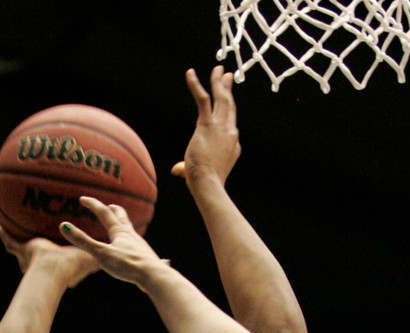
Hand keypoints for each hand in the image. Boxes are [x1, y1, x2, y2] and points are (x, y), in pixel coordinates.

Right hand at [0, 225, 98, 288]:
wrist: (51, 270)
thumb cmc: (70, 267)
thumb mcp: (88, 259)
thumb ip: (99, 256)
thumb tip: (113, 256)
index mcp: (58, 264)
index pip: (59, 258)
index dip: (63, 254)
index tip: (65, 251)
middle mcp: (43, 262)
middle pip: (40, 253)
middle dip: (40, 248)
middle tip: (41, 241)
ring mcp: (30, 258)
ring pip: (23, 249)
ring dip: (20, 242)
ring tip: (15, 231)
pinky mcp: (22, 251)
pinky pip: (10, 243)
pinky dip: (4, 236)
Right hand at [59, 198, 163, 288]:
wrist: (154, 276)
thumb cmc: (128, 265)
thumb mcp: (101, 254)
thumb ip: (83, 241)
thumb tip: (63, 226)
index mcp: (119, 231)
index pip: (104, 212)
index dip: (92, 204)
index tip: (82, 199)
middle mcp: (131, 234)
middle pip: (122, 216)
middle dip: (113, 209)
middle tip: (108, 206)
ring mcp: (139, 245)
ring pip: (130, 230)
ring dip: (122, 225)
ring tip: (118, 227)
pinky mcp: (144, 256)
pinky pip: (135, 244)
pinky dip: (129, 241)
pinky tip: (130, 250)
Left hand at [171, 66, 240, 188]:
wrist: (208, 185)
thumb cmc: (205, 183)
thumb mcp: (198, 173)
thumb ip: (186, 168)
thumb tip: (176, 170)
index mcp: (233, 146)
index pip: (231, 127)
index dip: (227, 116)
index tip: (223, 104)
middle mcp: (231, 134)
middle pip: (230, 106)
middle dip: (228, 89)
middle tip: (227, 76)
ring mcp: (221, 128)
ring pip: (222, 99)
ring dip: (219, 82)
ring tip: (218, 69)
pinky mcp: (207, 125)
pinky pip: (203, 99)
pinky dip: (196, 85)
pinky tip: (190, 73)